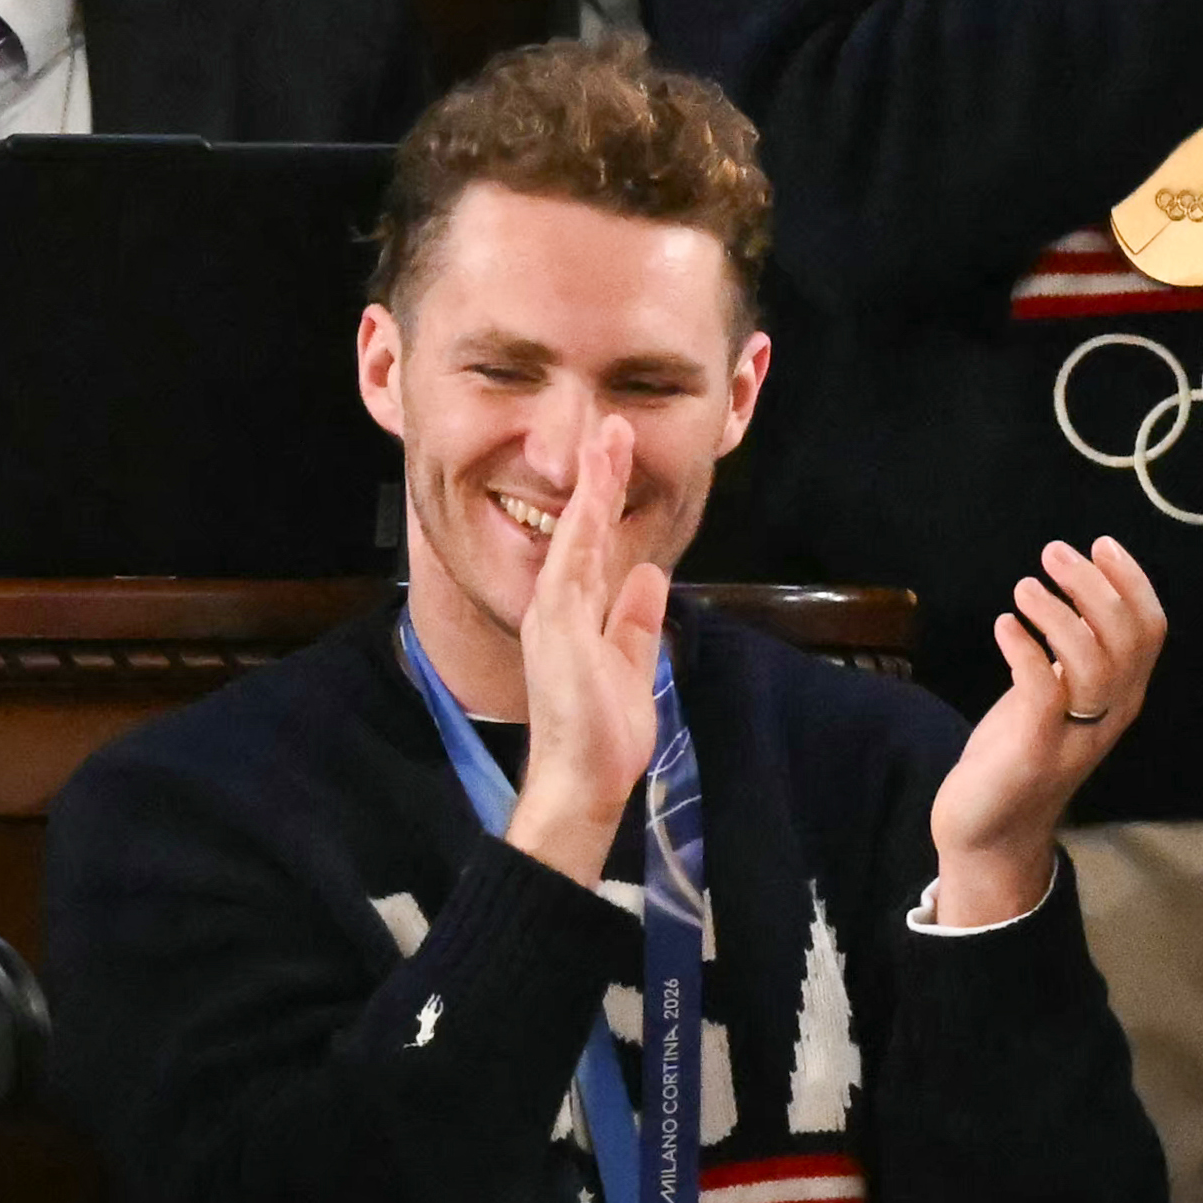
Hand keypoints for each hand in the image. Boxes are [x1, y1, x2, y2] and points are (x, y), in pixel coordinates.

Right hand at [503, 419, 667, 888]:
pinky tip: (594, 492)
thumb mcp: (633, 660)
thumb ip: (636, 619)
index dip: (606, 499)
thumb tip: (649, 573)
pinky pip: (571, 564)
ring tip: (606, 438)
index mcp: (576, 613)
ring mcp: (553, 613)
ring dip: (592, 485)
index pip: (595, 544)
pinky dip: (582, 525)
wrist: (586, 775)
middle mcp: (559, 605)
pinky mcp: (555, 625)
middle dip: (598, 477)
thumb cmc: (605, 729)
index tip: (618, 456)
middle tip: (612, 427)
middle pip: (580, 528)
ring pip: (574, 534)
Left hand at [929, 537, 1166, 927]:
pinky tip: (1005, 625)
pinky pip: (1043, 691)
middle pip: (1125, 639)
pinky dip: (1025, 648)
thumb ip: (1077, 655)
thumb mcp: (1060, 698)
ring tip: (1024, 588)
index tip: (1101, 544)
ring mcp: (1074, 736)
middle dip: (1094, 585)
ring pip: (1092, 663)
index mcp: (1123, 696)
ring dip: (1059, 613)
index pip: (1151, 631)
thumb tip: (1080, 590)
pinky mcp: (1033, 752)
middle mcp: (1109, 715)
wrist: (990, 834)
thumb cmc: (1022, 753)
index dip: (1133, 582)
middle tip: (1054, 553)